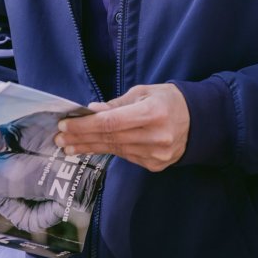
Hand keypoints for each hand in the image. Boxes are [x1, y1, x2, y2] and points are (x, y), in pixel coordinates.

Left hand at [55, 84, 189, 171]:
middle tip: (59, 139)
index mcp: (153, 112)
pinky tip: (91, 149)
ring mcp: (157, 154)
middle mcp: (156, 136)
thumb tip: (92, 111)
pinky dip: (107, 151)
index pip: (112, 122)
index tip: (65, 125)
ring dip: (89, 148)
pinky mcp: (156, 165)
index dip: (86, 125)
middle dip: (81, 138)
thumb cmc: (167, 100)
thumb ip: (117, 104)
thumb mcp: (144, 92)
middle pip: (110, 138)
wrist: (198, 121)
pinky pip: (126, 156)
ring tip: (68, 147)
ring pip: (115, 150)